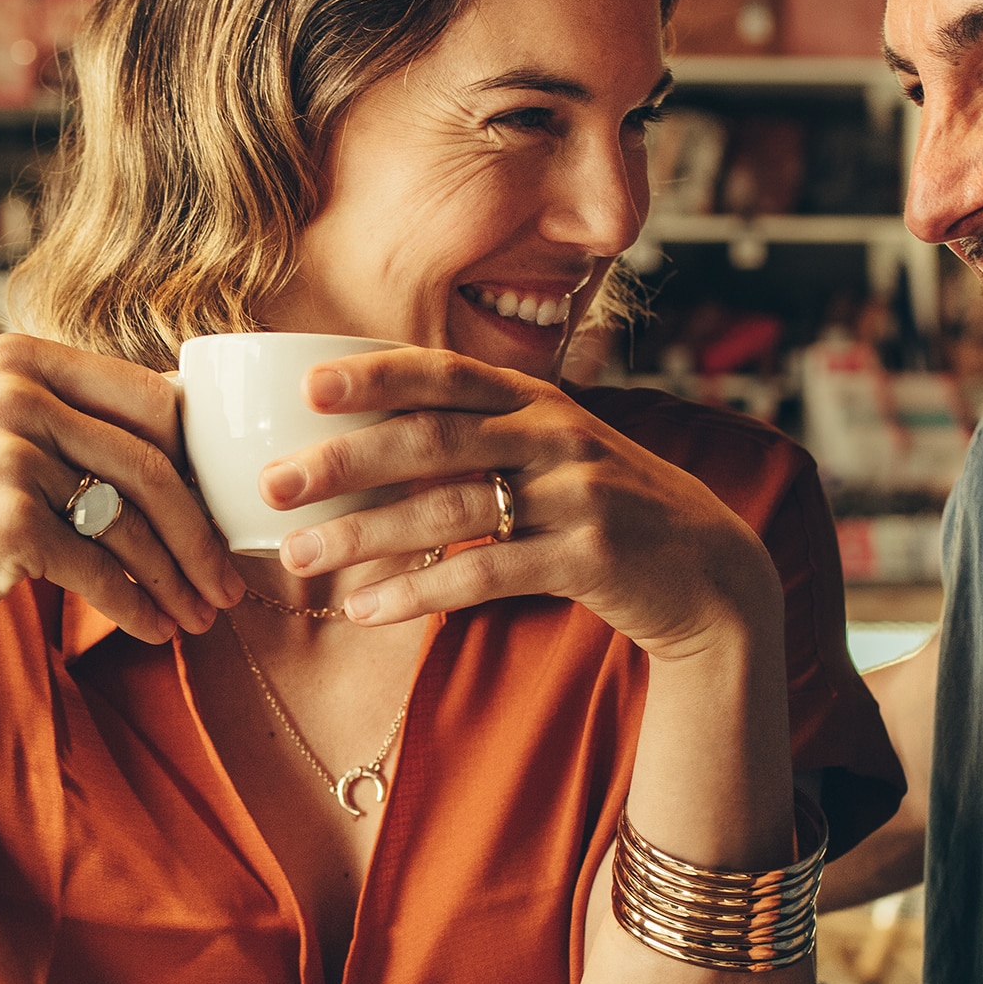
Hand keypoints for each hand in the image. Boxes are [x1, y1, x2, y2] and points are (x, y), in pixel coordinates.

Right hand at [0, 335, 243, 657]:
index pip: (155, 403)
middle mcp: (15, 393)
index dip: (203, 467)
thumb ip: (73, 419)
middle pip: (155, 468)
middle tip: (231, 586)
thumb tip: (190, 425)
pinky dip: (138, 608)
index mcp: (23, 358)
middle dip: (203, 537)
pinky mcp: (7, 523)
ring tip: (202, 618)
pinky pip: (101, 572)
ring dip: (178, 582)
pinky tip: (157, 631)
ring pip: (133, 526)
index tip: (226, 515)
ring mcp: (8, 455)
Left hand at [269, 348, 780, 658]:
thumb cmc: (609, 511)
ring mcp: (577, 495)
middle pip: (434, 439)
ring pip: (451, 509)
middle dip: (345, 461)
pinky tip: (367, 609)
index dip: (376, 375)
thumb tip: (371, 446)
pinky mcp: (589, 557)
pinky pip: (486, 574)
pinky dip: (420, 592)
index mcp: (540, 401)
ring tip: (300, 557)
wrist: (709, 571)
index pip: (447, 374)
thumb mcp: (557, 455)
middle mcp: (557, 436)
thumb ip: (485, 439)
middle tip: (273, 485)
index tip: (306, 386)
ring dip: (366, 535)